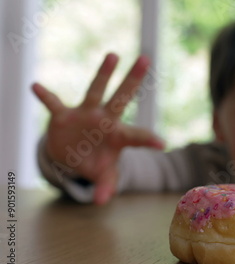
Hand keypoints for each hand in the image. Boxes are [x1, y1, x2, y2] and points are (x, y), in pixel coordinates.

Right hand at [33, 53, 164, 204]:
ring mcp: (86, 114)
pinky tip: (36, 87)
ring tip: (113, 55)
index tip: (162, 144)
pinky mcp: (64, 115)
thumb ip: (106, 186)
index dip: (147, 141)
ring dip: (103, 73)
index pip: (136, 137)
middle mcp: (105, 120)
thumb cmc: (95, 163)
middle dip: (133, 80)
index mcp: (118, 137)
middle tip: (146, 58)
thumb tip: (101, 202)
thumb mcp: (103, 176)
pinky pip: (54, 104)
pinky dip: (45, 97)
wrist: (72, 155)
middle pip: (121, 98)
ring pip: (95, 90)